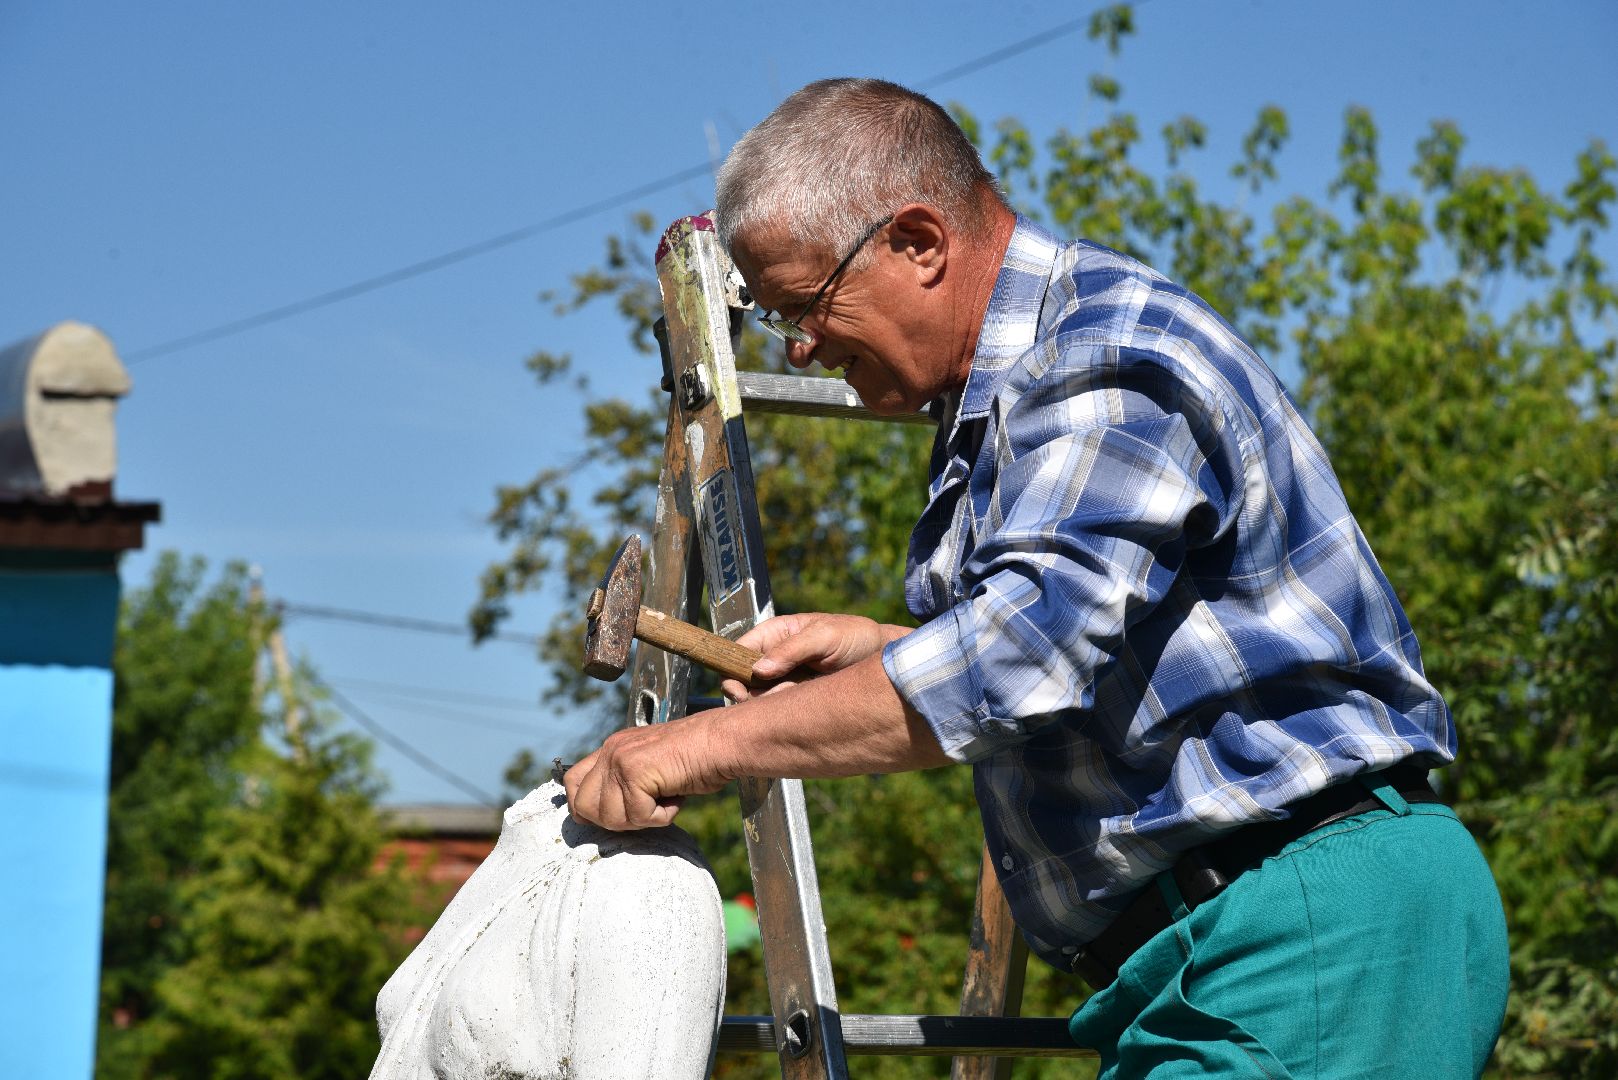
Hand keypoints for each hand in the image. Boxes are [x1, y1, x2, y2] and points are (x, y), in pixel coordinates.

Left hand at [563, 718, 728, 830]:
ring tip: (666, 798)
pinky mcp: (635, 771)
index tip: (612, 817)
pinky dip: (662, 817)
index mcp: (613, 748)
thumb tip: (607, 817)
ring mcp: (620, 759)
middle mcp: (611, 750)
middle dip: (613, 820)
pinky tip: (677, 797)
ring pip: (609, 817)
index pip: (573, 782)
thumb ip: (627, 783)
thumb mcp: (653, 767)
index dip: (585, 808)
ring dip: (642, 819)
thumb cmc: (699, 758)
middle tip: (645, 811)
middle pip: (583, 806)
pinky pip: (638, 816)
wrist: (723, 742)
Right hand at [721, 613, 904, 700]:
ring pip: (760, 699)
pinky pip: (780, 708)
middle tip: (774, 698)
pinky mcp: (796, 697)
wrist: (882, 657)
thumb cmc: (854, 636)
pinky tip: (804, 704)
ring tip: (800, 695)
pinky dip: (786, 711)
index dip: (733, 671)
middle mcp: (774, 657)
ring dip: (773, 703)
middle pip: (743, 680)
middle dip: (750, 694)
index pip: (739, 651)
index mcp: (774, 634)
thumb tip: (758, 670)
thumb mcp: (824, 637)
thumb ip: (791, 650)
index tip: (741, 690)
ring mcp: (785, 678)